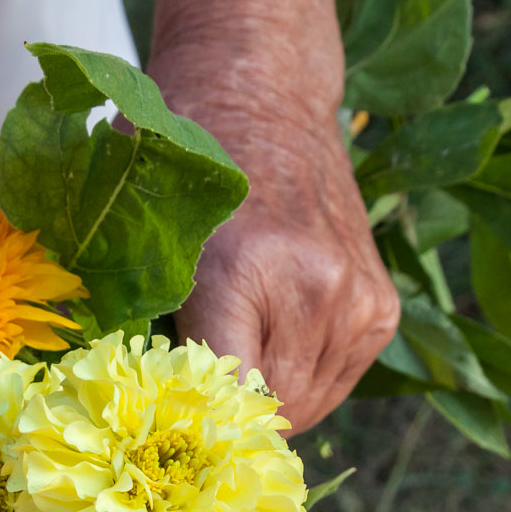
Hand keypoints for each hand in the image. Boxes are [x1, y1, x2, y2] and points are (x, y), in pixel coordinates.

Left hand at [147, 0, 398, 433]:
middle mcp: (315, 291)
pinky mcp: (380, 307)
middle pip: (272, 413)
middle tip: (199, 383)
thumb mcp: (135, 227)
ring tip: (239, 348)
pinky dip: (303, 376)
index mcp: (244, 272)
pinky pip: (338, 382)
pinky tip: (275, 334)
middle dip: (232, 413)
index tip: (173, 423)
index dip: (198, 423)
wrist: (262, 88)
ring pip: (310, 407)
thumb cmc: (183, 156)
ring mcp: (357, 301)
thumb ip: (132, 317)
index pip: (229, 403)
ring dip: (271, 397)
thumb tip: (130, 409)